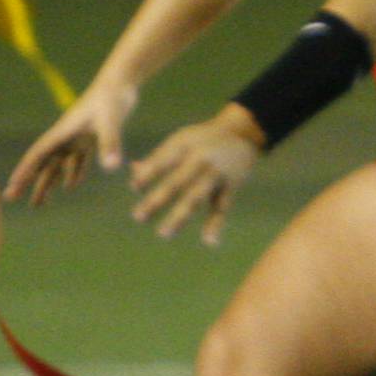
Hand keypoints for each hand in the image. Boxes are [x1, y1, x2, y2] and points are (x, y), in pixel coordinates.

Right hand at [7, 81, 136, 202]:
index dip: (23, 172)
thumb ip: (109, 143)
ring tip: (39, 203)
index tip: (10, 188)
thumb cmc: (112, 98)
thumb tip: (111, 168)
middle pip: (43, 163)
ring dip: (49, 183)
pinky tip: (71, 186)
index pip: (37, 155)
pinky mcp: (91, 136)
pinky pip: (78, 159)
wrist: (121, 81)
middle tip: (10, 199)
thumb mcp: (111, 121)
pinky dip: (74, 172)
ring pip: (58, 165)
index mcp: (63, 132)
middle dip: (28, 182)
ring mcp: (77, 137)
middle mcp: (66, 136)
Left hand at [125, 105, 264, 245]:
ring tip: (163, 234)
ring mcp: (216, 173)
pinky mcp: (231, 185)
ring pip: (195, 197)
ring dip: (179, 216)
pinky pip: (222, 207)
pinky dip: (216, 224)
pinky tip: (210, 241)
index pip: (162, 161)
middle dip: (156, 200)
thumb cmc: (202, 140)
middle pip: (176, 182)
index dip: (148, 174)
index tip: (135, 188)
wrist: (242, 134)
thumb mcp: (181, 141)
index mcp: (184, 145)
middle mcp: (200, 158)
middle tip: (138, 217)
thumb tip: (133, 171)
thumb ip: (159, 157)